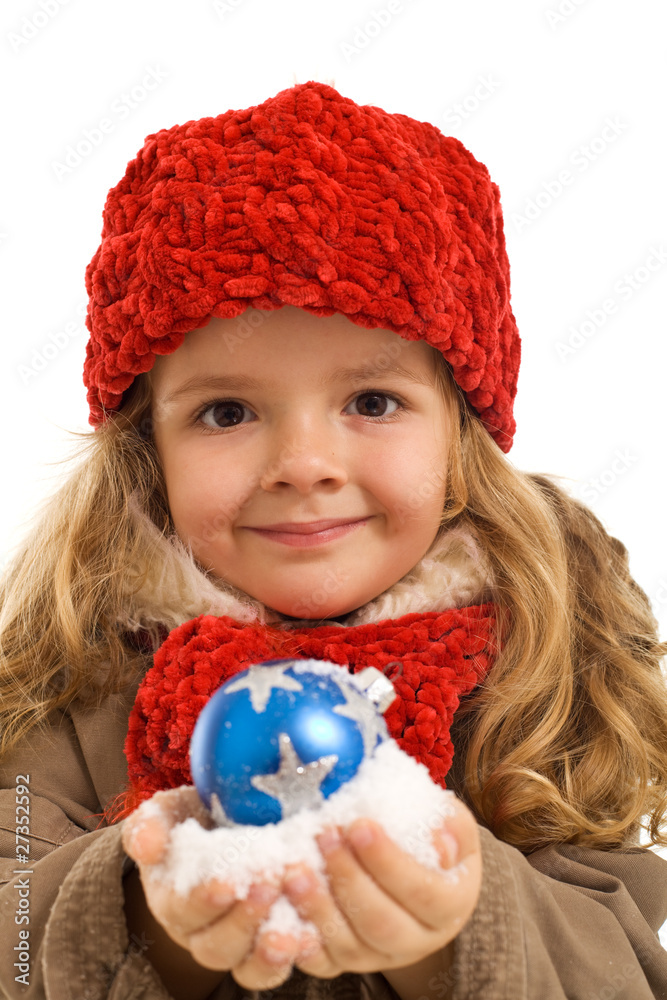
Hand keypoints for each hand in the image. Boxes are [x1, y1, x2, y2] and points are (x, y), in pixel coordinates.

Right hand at [121, 787, 318, 990]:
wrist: (229, 825)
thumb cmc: (196, 818)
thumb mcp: (169, 812)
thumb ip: (150, 825)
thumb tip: (147, 845)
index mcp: (173, 900)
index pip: (183, 909)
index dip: (205, 899)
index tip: (229, 880)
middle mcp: (202, 932)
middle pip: (215, 946)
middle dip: (243, 920)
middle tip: (270, 886)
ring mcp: (239, 945)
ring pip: (247, 967)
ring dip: (268, 953)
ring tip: (290, 932)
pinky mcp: (273, 946)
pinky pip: (279, 968)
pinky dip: (296, 957)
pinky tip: (311, 937)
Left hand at [281, 795, 481, 978]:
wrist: (420, 871)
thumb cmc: (433, 838)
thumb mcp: (451, 823)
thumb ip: (450, 824)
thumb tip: (438, 840)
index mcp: (450, 907)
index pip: (422, 892)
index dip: (388, 861)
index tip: (358, 824)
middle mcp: (419, 941)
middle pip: (381, 923)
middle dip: (348, 879)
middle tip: (323, 835)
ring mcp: (380, 956)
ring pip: (348, 946)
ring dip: (318, 908)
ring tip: (294, 869)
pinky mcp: (347, 961)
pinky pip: (322, 961)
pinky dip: (301, 940)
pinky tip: (282, 909)